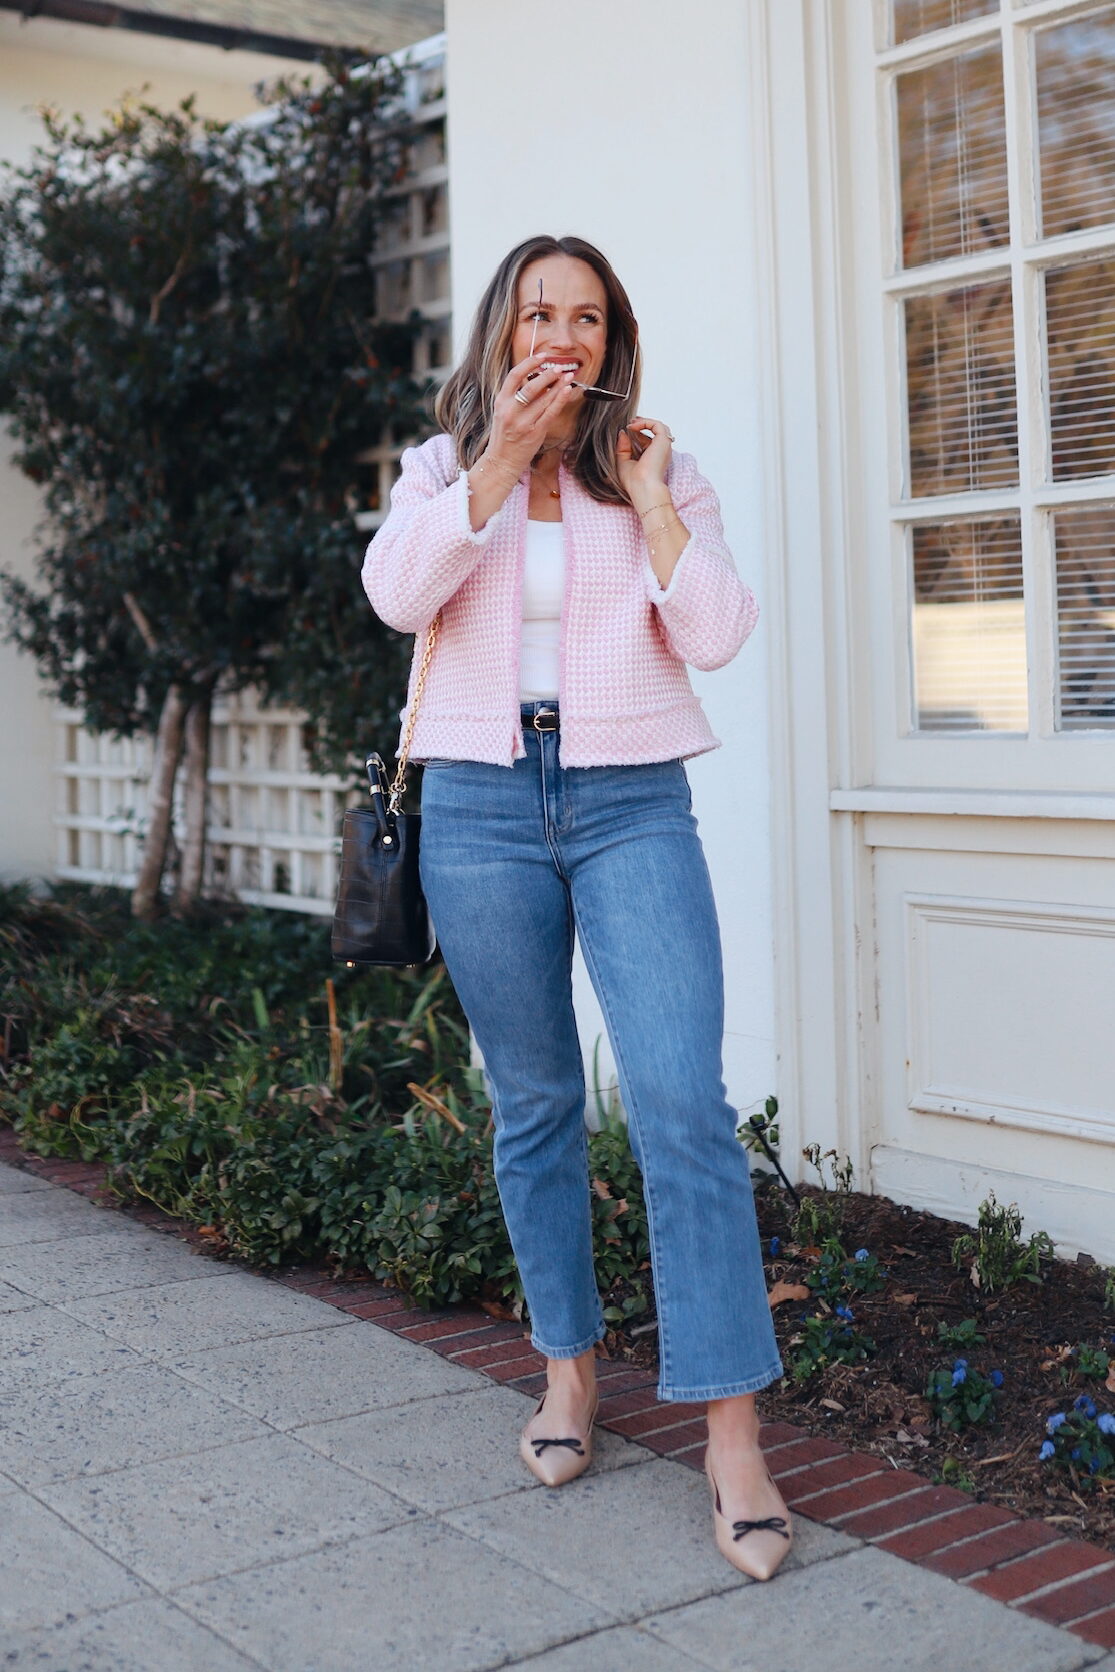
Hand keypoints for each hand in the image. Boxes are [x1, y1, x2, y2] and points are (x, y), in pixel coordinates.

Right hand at [482, 352, 578, 476]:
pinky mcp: (534, 433)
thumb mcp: (503, 412)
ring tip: (568, 375)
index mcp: (501, 401)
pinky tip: (567, 390)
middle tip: (559, 367)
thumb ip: (516, 396)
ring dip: (558, 384)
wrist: (501, 461)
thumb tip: (537, 378)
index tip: (542, 356)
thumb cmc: (504, 435)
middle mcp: (510, 410)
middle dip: (547, 374)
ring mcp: (523, 422)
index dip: (529, 363)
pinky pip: (550, 413)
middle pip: (531, 385)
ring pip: (543, 398)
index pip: (514, 375)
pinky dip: (560, 399)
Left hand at [616, 416, 673, 512]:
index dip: (638, 433)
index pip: (649, 440)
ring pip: (659, 427)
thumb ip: (622, 448)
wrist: (642, 486)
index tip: (627, 430)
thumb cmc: (634, 482)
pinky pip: (657, 425)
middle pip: (655, 432)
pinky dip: (645, 422)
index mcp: (655, 458)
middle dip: (642, 425)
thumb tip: (622, 432)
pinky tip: (633, 426)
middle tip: (630, 423)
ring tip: (631, 423)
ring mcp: (664, 446)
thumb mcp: (623, 462)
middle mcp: (661, 452)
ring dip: (644, 422)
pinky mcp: (663, 441)